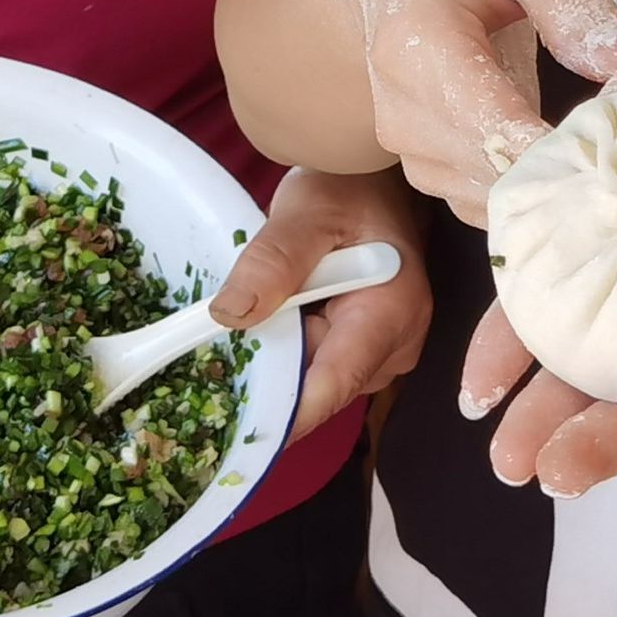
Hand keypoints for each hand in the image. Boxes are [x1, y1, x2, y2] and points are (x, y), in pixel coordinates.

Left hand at [208, 168, 430, 442]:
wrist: (378, 185)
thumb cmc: (350, 190)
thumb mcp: (306, 213)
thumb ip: (273, 260)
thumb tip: (231, 314)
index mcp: (390, 313)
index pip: (334, 384)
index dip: (284, 414)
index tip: (237, 431)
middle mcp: (398, 344)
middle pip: (321, 388)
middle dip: (272, 374)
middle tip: (217, 344)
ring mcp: (388, 351)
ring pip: (318, 381)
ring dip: (283, 356)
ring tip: (259, 314)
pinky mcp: (372, 351)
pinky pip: (323, 367)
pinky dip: (294, 349)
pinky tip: (278, 319)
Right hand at [309, 0, 616, 216]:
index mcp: (414, 42)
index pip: (485, 121)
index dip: (554, 150)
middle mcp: (401, 110)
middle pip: (495, 170)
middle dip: (570, 167)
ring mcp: (410, 150)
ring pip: (497, 197)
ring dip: (557, 183)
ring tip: (610, 145)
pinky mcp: (431, 173)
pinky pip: (492, 205)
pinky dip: (538, 192)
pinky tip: (575, 158)